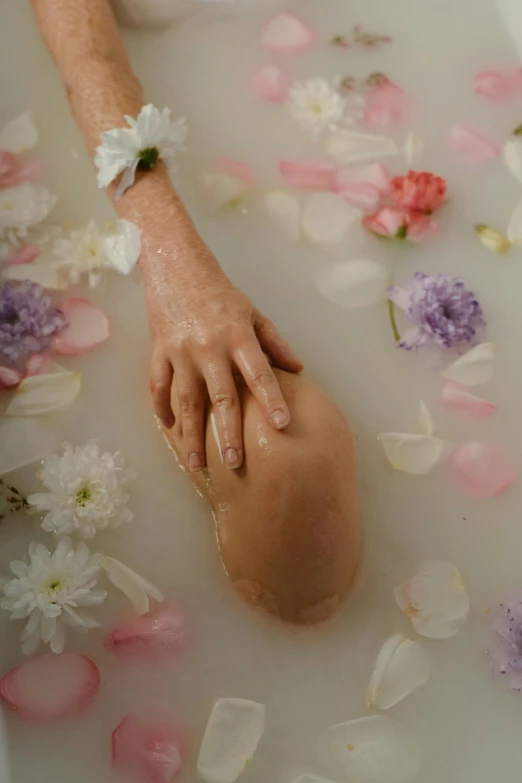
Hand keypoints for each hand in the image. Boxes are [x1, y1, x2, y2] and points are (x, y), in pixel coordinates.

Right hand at [146, 270, 302, 471]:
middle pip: (221, 396)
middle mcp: (209, 346)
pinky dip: (162, 410)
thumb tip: (298, 369)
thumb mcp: (253, 312)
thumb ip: (275, 342)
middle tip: (236, 462)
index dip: (271, 398)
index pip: (259, 373)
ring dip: (191, 434)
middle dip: (228, 432)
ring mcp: (180, 351)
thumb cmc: (220, 293)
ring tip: (198, 464)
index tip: (281, 424)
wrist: (176, 267)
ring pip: (187, 400)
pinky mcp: (158, 351)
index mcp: (238, 336)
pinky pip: (158, 387)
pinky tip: (170, 430)